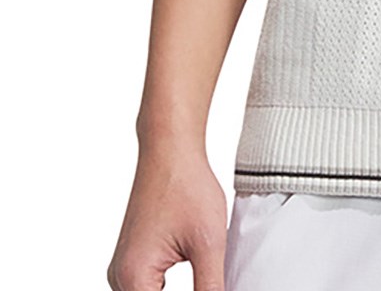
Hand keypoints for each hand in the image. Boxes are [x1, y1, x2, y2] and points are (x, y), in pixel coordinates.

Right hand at [107, 145, 227, 290]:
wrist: (169, 152)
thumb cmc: (187, 187)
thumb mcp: (208, 243)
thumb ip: (211, 287)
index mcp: (134, 280)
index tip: (210, 287)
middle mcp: (119, 279)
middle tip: (210, 284)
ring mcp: (122, 270)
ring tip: (206, 282)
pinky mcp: (132, 261)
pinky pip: (145, 289)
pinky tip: (196, 284)